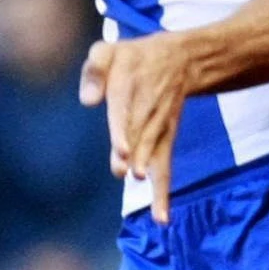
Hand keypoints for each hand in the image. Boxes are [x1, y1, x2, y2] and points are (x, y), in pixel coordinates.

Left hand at [79, 34, 192, 224]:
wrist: (180, 60)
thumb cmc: (132, 58)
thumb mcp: (108, 50)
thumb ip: (94, 71)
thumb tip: (88, 101)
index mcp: (129, 85)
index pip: (125, 110)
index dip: (124, 131)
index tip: (122, 150)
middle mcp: (147, 110)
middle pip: (140, 135)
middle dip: (135, 154)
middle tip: (127, 171)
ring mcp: (158, 129)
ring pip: (153, 152)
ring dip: (148, 169)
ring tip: (141, 186)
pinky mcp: (165, 142)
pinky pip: (165, 169)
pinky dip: (163, 193)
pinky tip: (161, 219)